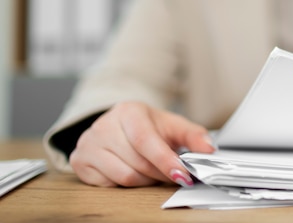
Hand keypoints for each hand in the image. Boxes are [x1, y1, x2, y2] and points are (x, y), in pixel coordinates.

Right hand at [69, 101, 214, 186]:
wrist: (119, 124)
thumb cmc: (149, 126)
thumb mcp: (173, 125)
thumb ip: (194, 136)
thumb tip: (209, 150)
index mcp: (128, 111)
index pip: (145, 140)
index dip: (165, 161)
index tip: (182, 175)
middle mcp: (104, 125)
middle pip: (137, 162)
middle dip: (160, 173)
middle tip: (173, 174)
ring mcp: (88, 143)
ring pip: (124, 176)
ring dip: (145, 180)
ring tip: (153, 172)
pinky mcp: (80, 161)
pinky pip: (108, 184)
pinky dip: (126, 184)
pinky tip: (133, 171)